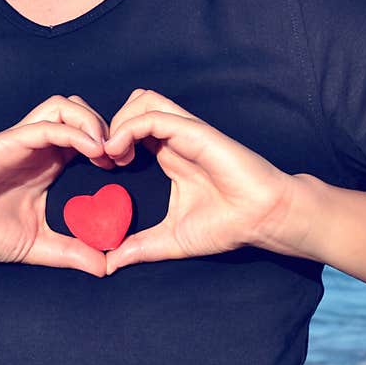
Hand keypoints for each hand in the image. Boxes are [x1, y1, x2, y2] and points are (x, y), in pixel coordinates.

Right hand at [0, 95, 112, 276]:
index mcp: (48, 165)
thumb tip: (105, 268)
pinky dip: (74, 131)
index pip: (87, 137)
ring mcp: (22, 141)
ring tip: (107, 152)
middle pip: (80, 112)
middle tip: (121, 157)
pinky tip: (93, 152)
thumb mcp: (38, 247)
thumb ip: (72, 253)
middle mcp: (38, 147)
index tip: (127, 168)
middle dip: (108, 128)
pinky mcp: (7, 141)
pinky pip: (46, 124)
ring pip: (64, 106)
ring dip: (93, 122)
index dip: (111, 145)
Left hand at [102, 89, 294, 273]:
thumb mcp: (171, 240)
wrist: (263, 219)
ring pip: (143, 99)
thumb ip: (141, 247)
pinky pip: (154, 116)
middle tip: (103, 157)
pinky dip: (128, 128)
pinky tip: (118, 152)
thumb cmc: (228, 226)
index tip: (102, 169)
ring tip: (112, 152)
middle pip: (135, 104)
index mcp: (172, 155)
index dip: (111, 141)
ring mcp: (187, 133)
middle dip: (110, 124)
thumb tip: (110, 265)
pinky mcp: (195, 133)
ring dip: (119, 121)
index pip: (134, 129)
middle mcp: (178, 139)